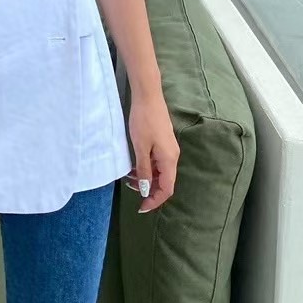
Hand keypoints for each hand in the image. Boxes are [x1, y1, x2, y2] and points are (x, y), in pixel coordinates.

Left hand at [124, 89, 179, 213]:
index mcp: (169, 160)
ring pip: (160, 171)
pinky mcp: (164, 142)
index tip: (142, 207)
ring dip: (148, 177)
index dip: (155, 200)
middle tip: (132, 189)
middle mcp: (172, 156)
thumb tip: (147, 190)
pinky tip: (136, 165)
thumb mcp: (141, 147)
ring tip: (130, 177)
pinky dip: (148, 167)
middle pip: (165, 181)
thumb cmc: (143, 121)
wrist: (148, 96)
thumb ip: (144, 170)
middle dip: (150, 189)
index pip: (167, 189)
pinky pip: (158, 161)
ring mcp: (169, 148)